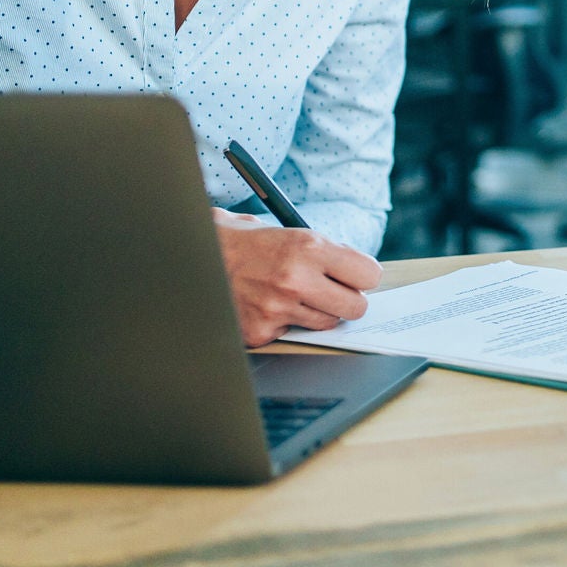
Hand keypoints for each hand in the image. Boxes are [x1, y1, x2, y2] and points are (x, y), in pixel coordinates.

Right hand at [211, 209, 382, 346]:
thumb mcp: (289, 232)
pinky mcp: (260, 331)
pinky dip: (282, 323)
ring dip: (316, 313)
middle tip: (332, 292)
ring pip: (326, 323)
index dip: (362, 277)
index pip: (369, 275)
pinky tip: (267, 305)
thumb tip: (356, 269)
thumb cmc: (245, 241)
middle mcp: (296, 279)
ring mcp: (277, 308)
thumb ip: (324, 250)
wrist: (197, 254)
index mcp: (309, 247)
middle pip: (356, 307)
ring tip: (294, 295)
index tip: (354, 276)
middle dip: (347, 300)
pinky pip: (290, 333)